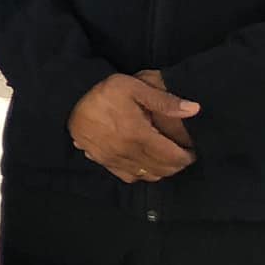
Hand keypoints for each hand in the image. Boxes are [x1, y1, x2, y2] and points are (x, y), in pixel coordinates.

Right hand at [68, 72, 200, 182]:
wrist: (70, 100)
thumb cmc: (104, 92)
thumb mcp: (134, 87)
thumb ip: (164, 100)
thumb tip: (194, 109)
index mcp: (138, 135)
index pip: (173, 157)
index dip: (187, 156)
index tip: (192, 150)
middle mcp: (127, 152)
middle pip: (163, 169)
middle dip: (178, 164)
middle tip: (183, 153)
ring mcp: (114, 159)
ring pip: (148, 176)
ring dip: (162, 170)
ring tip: (167, 158)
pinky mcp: (104, 162)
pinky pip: (130, 177)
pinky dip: (142, 174)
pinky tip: (145, 162)